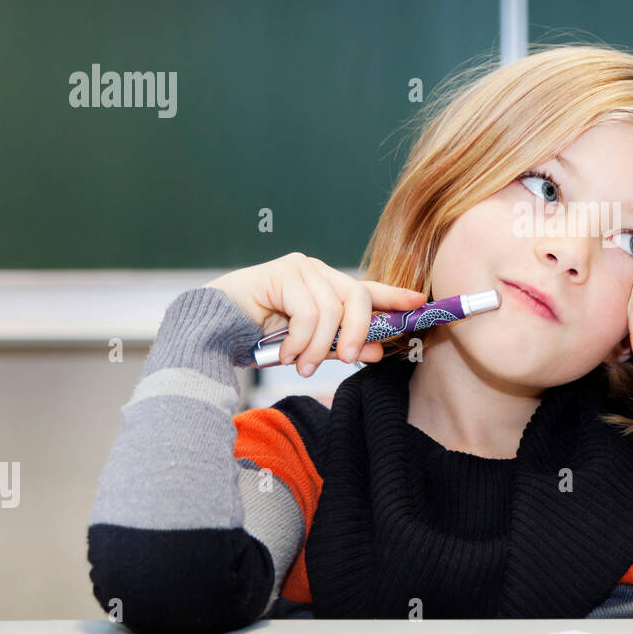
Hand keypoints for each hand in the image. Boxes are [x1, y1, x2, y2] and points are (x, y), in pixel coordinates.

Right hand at [204, 252, 427, 375]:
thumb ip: (342, 346)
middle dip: (358, 333)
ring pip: (332, 310)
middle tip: (348, 360)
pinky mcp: (282, 272)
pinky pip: (308, 311)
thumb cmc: (257, 338)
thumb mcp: (309, 347)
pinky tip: (284, 352)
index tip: (420, 304)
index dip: (396, 296)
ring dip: (318, 345)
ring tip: (299, 365)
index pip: (368, 290)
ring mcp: (300, 268)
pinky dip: (299, 339)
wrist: (212, 333)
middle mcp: (317, 272)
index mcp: (327, 287)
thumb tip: (380, 350)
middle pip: (358, 297)